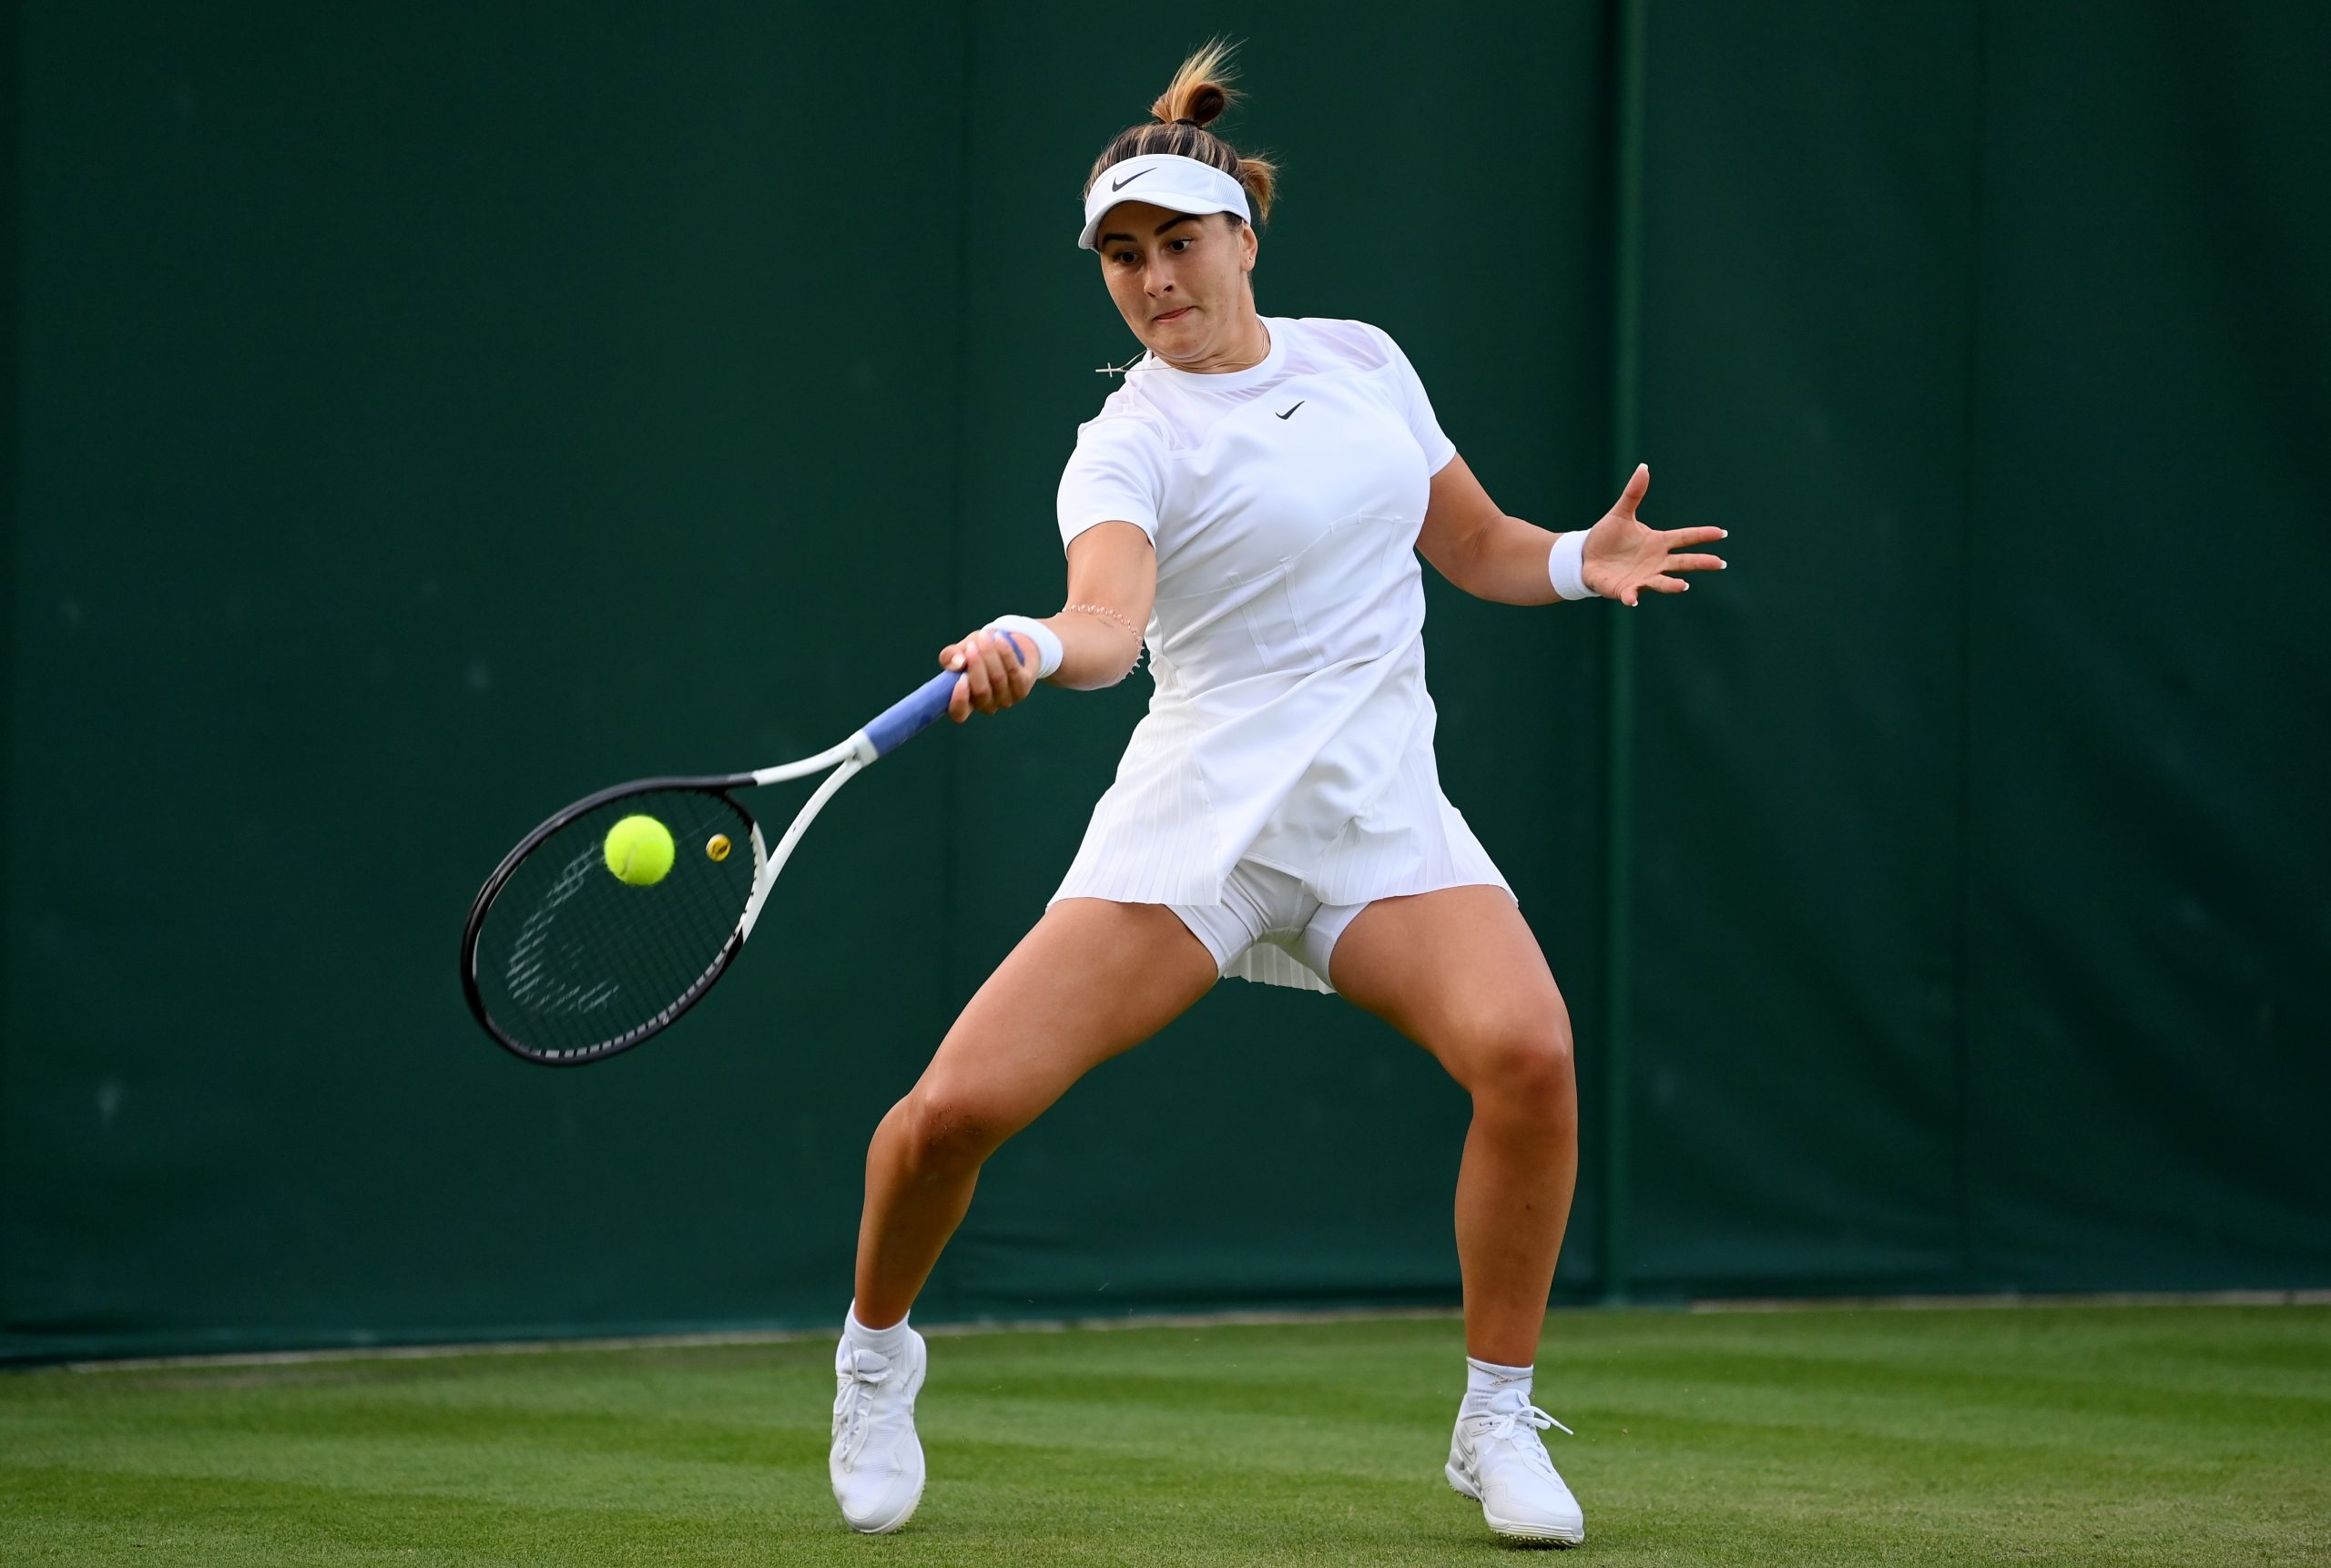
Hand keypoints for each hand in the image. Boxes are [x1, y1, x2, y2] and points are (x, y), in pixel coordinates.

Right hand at [937, 628, 1036, 721]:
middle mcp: (986, 705)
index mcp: (967, 702)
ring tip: (984, 636)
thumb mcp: (961, 650)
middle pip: (981, 691)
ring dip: (990, 654)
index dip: (958, 701)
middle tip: (971, 646)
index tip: (960, 679)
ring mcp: (1006, 700)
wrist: (1007, 645)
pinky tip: (999, 639)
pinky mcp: (1022, 689)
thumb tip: (957, 663)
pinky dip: (1005, 653)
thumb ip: (950, 656)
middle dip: (976, 666)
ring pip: (998, 678)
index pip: (959, 714)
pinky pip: (1013, 670)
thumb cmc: (978, 651)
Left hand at [1583, 464, 1727, 606]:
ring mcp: (1642, 577)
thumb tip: (1644, 467)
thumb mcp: (1621, 513)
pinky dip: (1632, 597)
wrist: (1586, 557)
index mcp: (1658, 543)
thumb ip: (1634, 493)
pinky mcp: (1624, 589)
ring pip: (1662, 581)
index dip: (1702, 535)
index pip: (1684, 537)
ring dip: (1672, 585)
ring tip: (1684, 585)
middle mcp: (1655, 562)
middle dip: (1701, 562)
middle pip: (1683, 562)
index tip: (1722, 533)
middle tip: (1720, 563)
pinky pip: (1630, 594)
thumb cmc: (1608, 536)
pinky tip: (1633, 599)